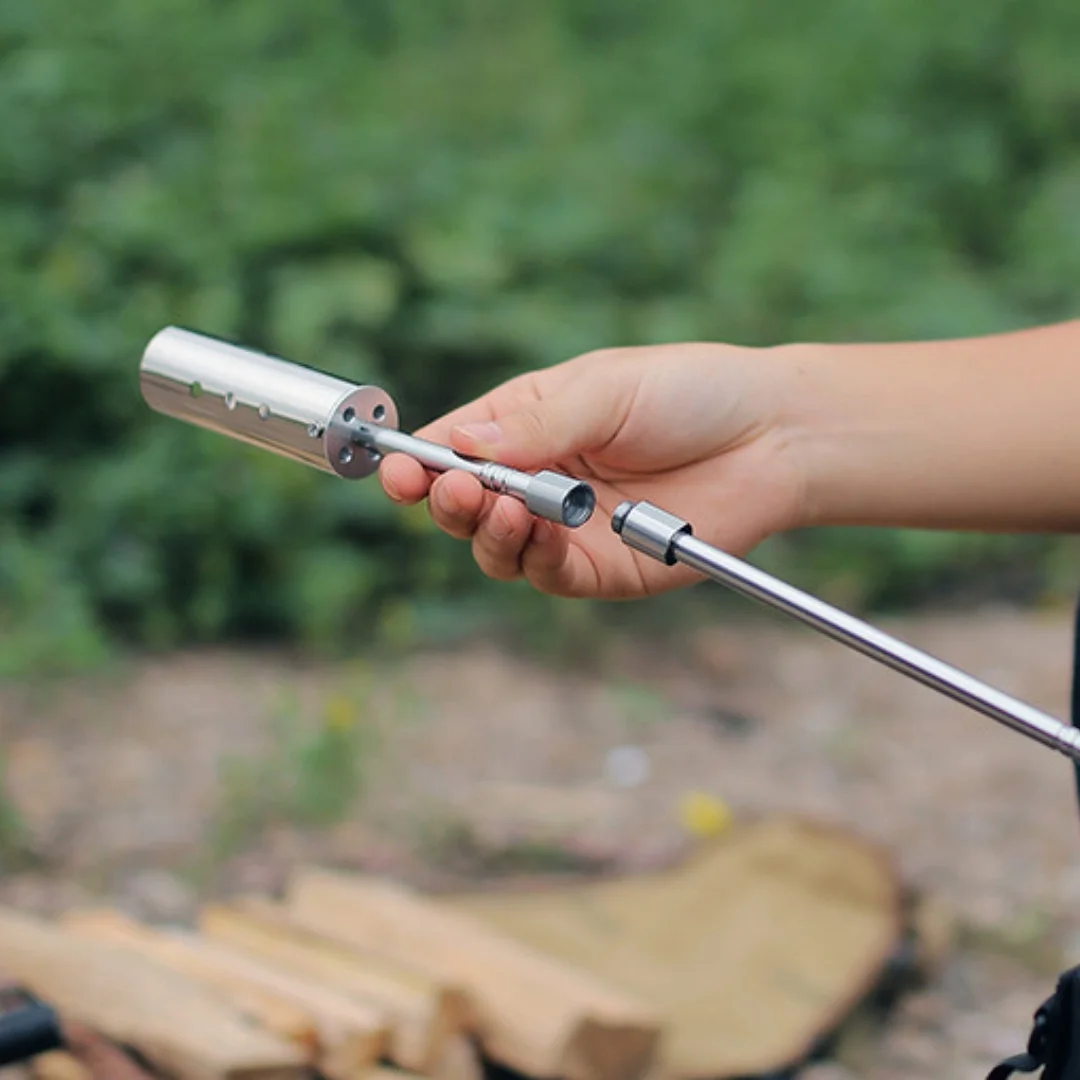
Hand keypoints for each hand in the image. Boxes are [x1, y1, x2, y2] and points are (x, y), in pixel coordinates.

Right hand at [378, 343, 808, 598]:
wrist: (772, 438)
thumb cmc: (691, 393)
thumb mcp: (606, 389)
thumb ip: (536, 424)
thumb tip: (459, 444)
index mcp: (528, 424)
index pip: (453, 449)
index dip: (418, 464)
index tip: (395, 471)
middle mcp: (538, 481)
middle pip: (464, 508)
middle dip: (448, 504)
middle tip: (457, 491)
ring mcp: (567, 530)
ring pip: (497, 550)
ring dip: (487, 533)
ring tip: (501, 507)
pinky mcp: (601, 570)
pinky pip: (549, 576)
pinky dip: (533, 558)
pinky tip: (539, 532)